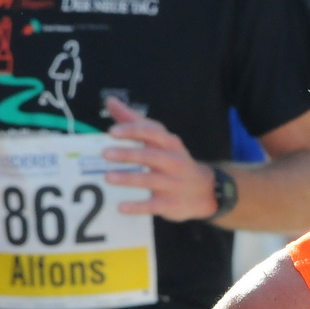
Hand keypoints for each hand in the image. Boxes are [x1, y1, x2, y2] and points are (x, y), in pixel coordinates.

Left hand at [103, 97, 219, 220]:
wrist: (205, 190)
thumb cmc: (174, 160)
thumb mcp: (160, 139)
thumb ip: (134, 121)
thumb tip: (110, 101)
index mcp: (169, 143)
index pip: (152, 132)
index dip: (132, 131)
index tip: (112, 132)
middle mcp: (173, 161)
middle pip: (151, 155)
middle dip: (129, 153)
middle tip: (105, 153)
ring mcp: (173, 183)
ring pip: (150, 180)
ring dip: (129, 178)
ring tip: (108, 177)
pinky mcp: (171, 204)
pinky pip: (153, 205)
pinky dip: (137, 207)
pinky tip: (121, 207)